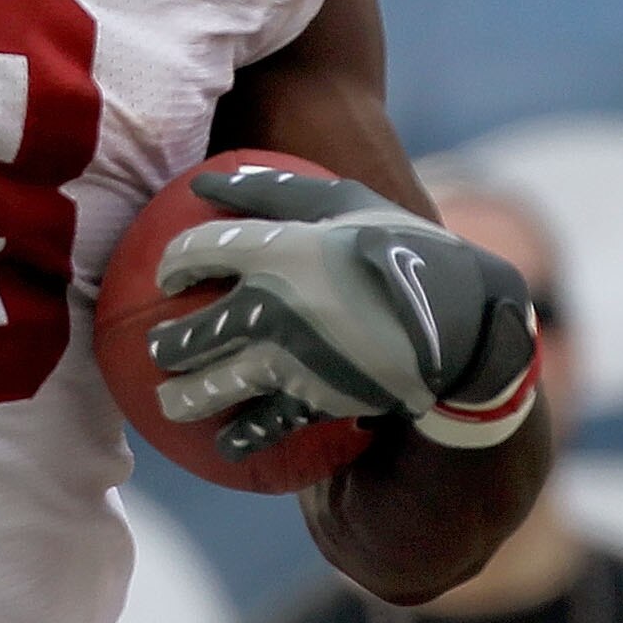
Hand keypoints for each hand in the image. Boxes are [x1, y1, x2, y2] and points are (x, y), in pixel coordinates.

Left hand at [149, 167, 540, 460]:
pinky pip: (262, 427)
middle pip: (190, 332)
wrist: (464, 323)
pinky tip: (226, 443)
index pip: (195, 251)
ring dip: (182, 399)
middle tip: (158, 349)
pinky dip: (239, 438)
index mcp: (276, 249)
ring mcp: (289, 359)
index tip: (167, 276)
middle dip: (164, 346)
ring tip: (170, 402)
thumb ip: (276, 190)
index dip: (172, 264)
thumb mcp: (347, 202)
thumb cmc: (405, 248)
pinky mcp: (314, 401)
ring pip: (212, 387)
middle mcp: (270, 305)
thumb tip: (210, 179)